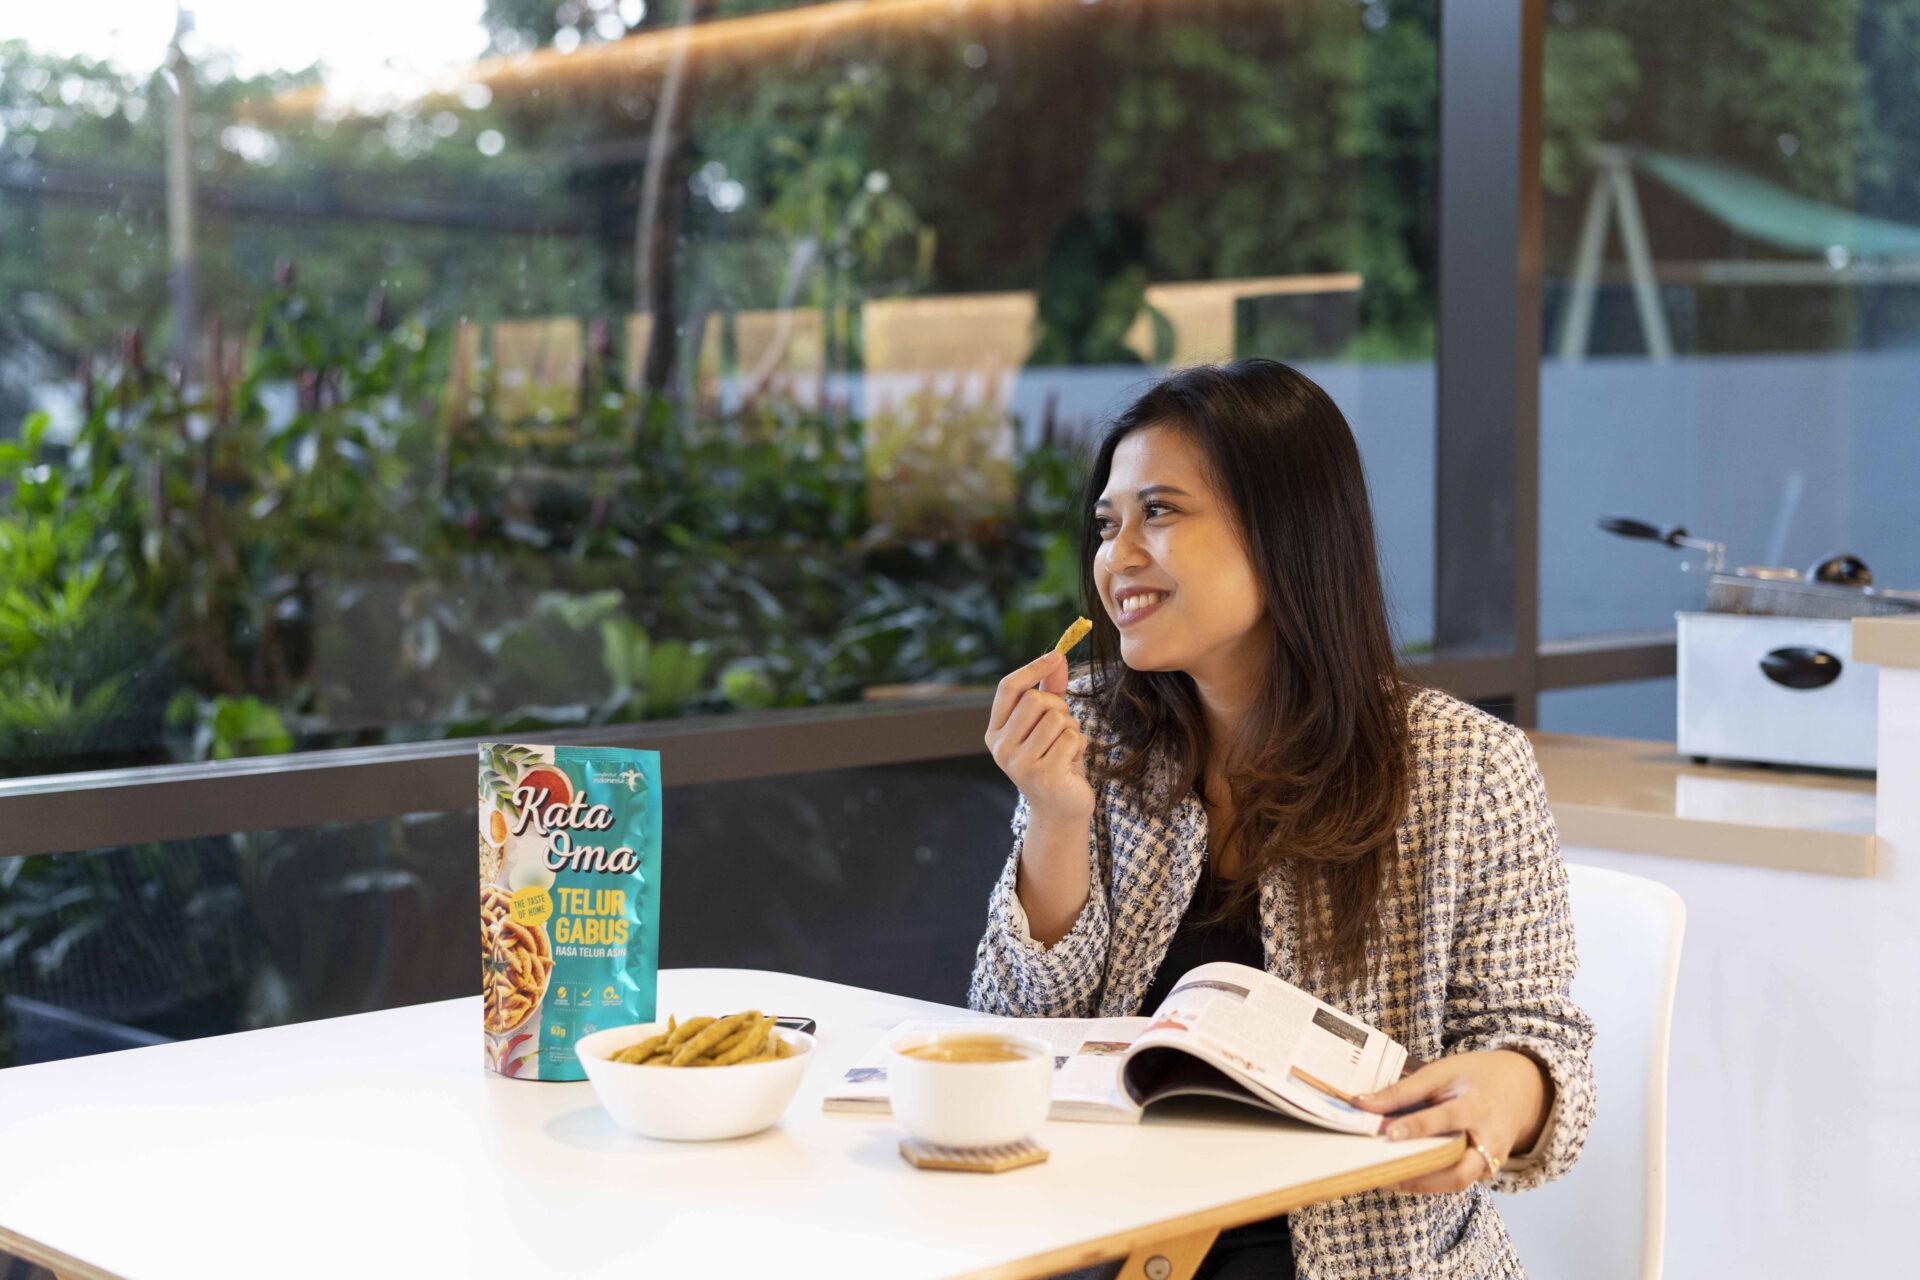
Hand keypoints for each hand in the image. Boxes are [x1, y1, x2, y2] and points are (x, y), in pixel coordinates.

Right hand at [985, 650, 1093, 822]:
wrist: (1061, 808)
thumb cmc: (1054, 759)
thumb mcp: (1047, 723)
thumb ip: (1049, 689)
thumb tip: (1057, 655)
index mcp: (995, 732)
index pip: (1008, 687)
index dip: (1033, 667)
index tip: (1057, 656)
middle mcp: (1000, 748)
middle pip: (1035, 699)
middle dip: (1059, 707)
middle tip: (1063, 727)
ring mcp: (1019, 764)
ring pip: (1057, 718)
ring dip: (1072, 729)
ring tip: (1067, 748)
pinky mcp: (1043, 775)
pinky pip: (1071, 738)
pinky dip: (1079, 745)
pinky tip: (1072, 762)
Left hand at [1354, 1050, 1551, 1193]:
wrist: (1521, 1088)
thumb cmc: (1476, 1076)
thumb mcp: (1444, 1071)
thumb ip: (1405, 1089)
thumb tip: (1362, 1103)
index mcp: (1479, 1105)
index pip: (1446, 1119)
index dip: (1416, 1127)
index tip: (1388, 1132)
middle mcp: (1490, 1139)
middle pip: (1460, 1169)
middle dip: (1421, 1175)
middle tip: (1384, 1173)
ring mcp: (1492, 1160)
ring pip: (1457, 1182)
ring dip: (1422, 1184)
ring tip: (1386, 1178)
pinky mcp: (1487, 1170)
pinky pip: (1457, 1180)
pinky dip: (1431, 1181)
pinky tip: (1404, 1176)